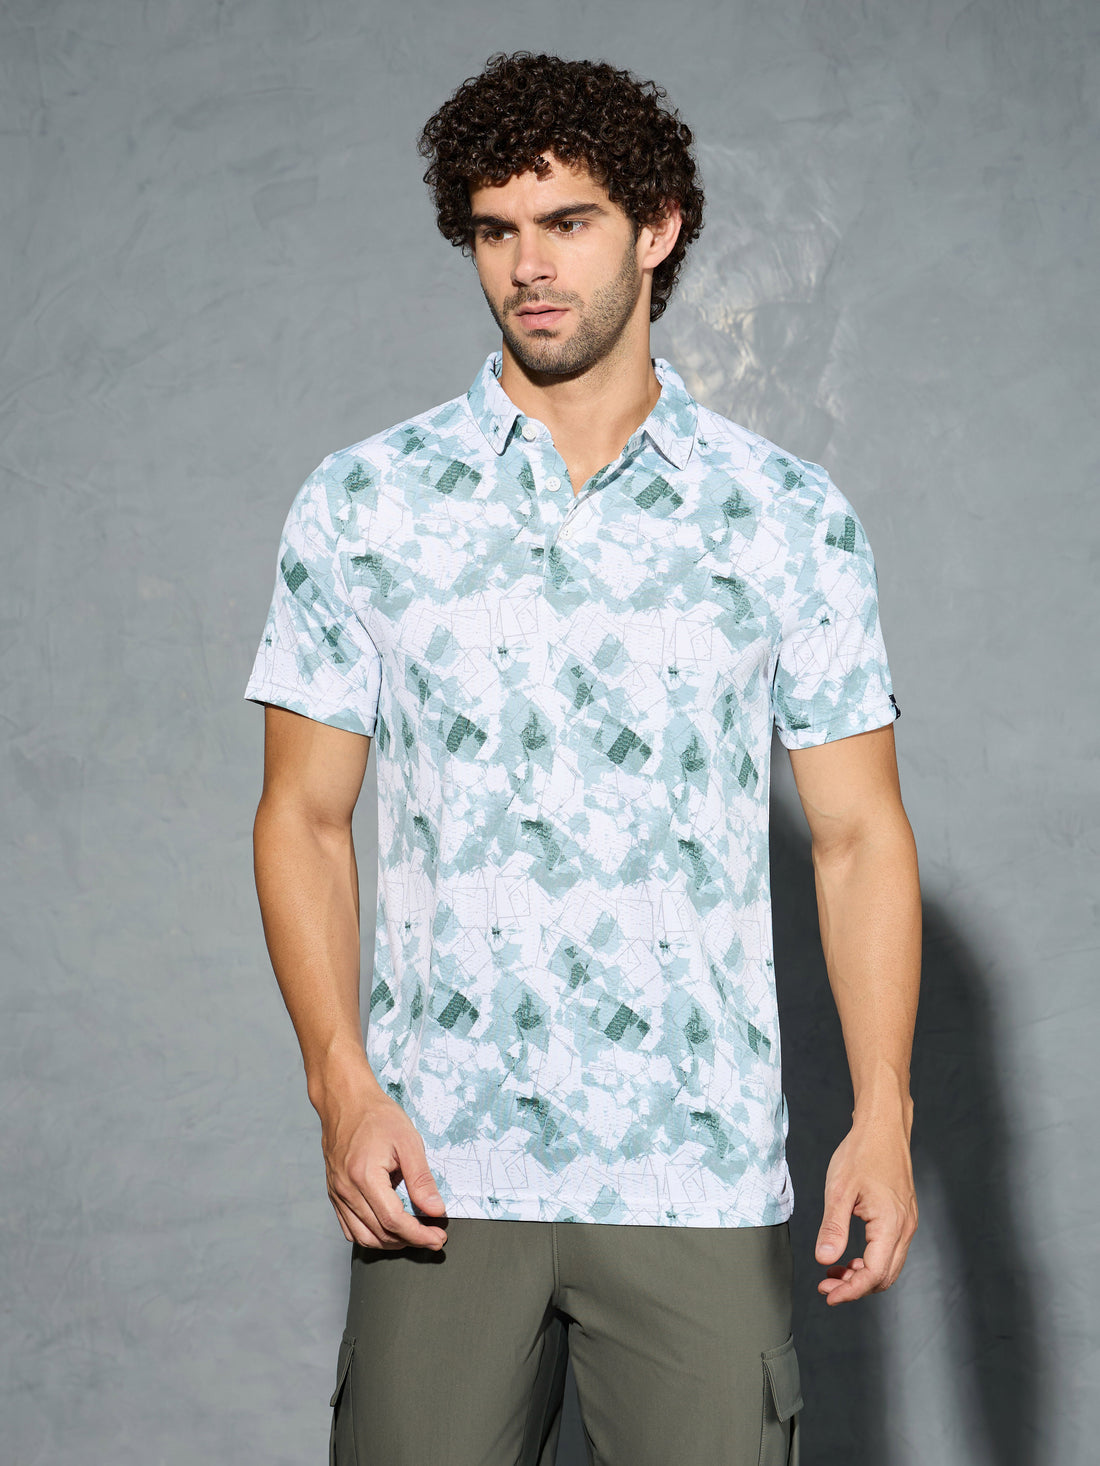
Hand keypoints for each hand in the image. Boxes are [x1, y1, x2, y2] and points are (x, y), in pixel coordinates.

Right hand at [316, 1071, 448, 1250]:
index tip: (439, 1237)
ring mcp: (337, 1194)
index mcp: (364, 1177)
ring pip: (363, 1237)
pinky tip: (390, 1229)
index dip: (419, 1234)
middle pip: (380, 1233)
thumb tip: (436, 1210)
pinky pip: (350, 1228)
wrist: (345, 1102)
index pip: (394, 1221)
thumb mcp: (408, 1141)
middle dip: (410, 1241)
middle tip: (434, 1237)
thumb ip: (421, 1179)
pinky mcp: (335, 1194)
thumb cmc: (377, 1117)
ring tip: (414, 1235)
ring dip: (391, 1243)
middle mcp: (346, 1191)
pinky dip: (371, 1236)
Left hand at [814, 1114, 917, 1304]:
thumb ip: (833, 1228)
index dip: (850, 1291)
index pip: (873, 1274)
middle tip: (826, 1285)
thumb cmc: (862, 1152)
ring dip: (862, 1275)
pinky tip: (849, 1254)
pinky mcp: (904, 1216)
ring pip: (888, 1265)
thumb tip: (825, 1260)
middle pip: (884, 1276)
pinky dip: (870, 1259)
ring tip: (833, 1271)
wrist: (883, 1126)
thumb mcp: (839, 1190)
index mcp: (891, 1225)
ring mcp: (907, 1222)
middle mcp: (905, 1228)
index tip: (828, 1295)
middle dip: (855, 1287)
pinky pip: (890, 1250)